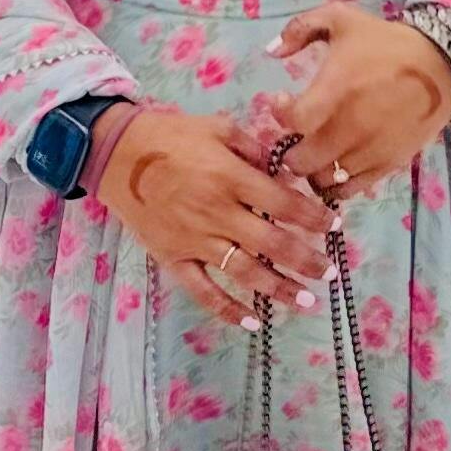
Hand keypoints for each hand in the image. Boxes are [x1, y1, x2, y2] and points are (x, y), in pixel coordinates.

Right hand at [91, 103, 331, 328]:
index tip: (334, 227)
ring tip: (307, 301)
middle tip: (329, 272)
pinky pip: (203, 291)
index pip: (283, 202)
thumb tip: (287, 171)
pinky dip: (228, 310)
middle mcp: (216, 213)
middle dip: (306, 260)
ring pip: (245, 272)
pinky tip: (253, 322)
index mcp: (229, 178)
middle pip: (271, 243)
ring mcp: (194, 240)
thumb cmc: (170, 135)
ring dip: (279, 289)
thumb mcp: (216, 127)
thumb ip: (253, 148)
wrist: (116, 153)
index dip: (312, 217)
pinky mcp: (173, 258)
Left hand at [266, 3, 450, 199]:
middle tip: (293, 137)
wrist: (441, 66)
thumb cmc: (386, 43)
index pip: (295, 121)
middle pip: (303, 161)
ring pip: (324, 180)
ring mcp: (371, 149)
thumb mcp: (342, 18)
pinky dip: (336, 184)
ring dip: (312, 169)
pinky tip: (335, 165)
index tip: (283, 102)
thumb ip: (301, 28)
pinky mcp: (387, 164)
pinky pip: (351, 190)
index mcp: (338, 88)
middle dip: (290, 151)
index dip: (280, 114)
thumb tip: (271, 50)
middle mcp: (352, 125)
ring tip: (314, 154)